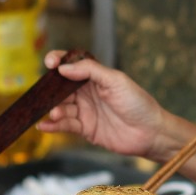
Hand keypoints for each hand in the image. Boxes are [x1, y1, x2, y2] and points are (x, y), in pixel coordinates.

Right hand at [37, 50, 164, 157]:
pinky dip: (53, 125)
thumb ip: (90, 71)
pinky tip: (45, 126)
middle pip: (61, 87)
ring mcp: (85, 110)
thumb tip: (63, 68)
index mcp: (95, 76)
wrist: (150, 132)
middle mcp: (87, 92)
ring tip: (56, 112)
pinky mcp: (85, 129)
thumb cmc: (137, 102)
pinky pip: (65, 125)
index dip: (58, 61)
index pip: (72, 64)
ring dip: (54, 109)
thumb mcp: (116, 80)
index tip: (50, 63)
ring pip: (61, 107)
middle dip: (50, 89)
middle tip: (45, 93)